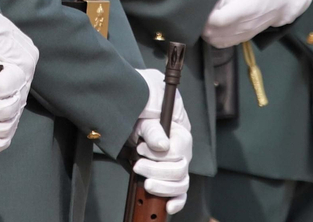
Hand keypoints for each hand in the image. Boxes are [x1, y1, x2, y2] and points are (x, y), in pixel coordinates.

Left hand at [129, 68, 191, 215]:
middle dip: (158, 171)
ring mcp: (177, 163)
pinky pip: (180, 191)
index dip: (160, 155)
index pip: (180, 150)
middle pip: (180, 169)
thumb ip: (153, 128)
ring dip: (163, 187)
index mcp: (180, 132)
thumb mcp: (143, 112)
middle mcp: (183, 149)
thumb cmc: (138, 106)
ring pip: (181, 182)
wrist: (129, 110)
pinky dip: (176, 200)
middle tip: (138, 166)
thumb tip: (162, 145)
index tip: (141, 150)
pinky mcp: (170, 174)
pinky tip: (168, 206)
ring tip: (145, 184)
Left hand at [194, 0, 312, 47]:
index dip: (202, 13)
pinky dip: (211, 33)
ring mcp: (241, 34)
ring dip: (203, 27)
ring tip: (197, 10)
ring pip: (213, 38)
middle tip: (191, 2)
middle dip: (198, 19)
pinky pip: (219, 41)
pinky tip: (207, 19)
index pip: (216, 21)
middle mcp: (242, 25)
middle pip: (210, 32)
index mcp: (244, 7)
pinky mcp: (240, 38)